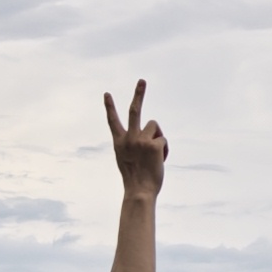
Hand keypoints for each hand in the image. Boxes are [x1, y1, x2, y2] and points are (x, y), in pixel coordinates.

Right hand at [103, 81, 167, 198]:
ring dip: (157, 137)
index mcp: (119, 142)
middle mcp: (129, 138)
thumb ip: (133, 145)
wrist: (139, 190)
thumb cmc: (135, 178)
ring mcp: (141, 140)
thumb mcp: (127, 159)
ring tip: (154, 154)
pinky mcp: (154, 144)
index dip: (110, 107)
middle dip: (138, 94)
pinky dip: (164, 150)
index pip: (113, 121)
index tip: (107, 94)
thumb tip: (149, 135)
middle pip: (134, 111)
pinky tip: (159, 160)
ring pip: (154, 126)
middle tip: (142, 81)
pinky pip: (163, 140)